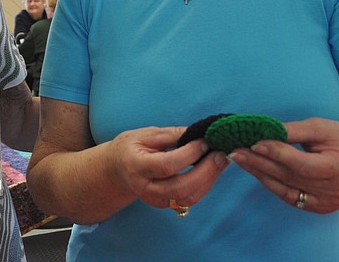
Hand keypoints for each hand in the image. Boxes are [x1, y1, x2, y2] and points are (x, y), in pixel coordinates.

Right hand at [108, 126, 228, 210]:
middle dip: (205, 171)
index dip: (189, 154)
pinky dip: (204, 185)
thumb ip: (172, 135)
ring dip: (208, 180)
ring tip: (221, 161)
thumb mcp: (146, 134)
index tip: (205, 141)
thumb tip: (199, 133)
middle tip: (220, 154)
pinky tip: (212, 170)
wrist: (117, 169)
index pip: (167, 165)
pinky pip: (189, 199)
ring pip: (188, 197)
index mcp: (137, 166)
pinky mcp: (165, 204)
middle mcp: (145, 188)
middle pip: (181, 188)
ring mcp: (155, 199)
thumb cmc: (132, 147)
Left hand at [227, 118, 338, 212]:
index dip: (277, 154)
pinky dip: (270, 183)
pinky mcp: (318, 207)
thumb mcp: (321, 127)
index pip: (302, 164)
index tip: (254, 142)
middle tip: (235, 150)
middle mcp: (334, 190)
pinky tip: (254, 170)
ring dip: (258, 173)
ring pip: (285, 188)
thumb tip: (266, 131)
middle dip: (259, 162)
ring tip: (238, 158)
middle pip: (289, 177)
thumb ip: (294, 131)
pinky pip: (288, 196)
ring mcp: (326, 202)